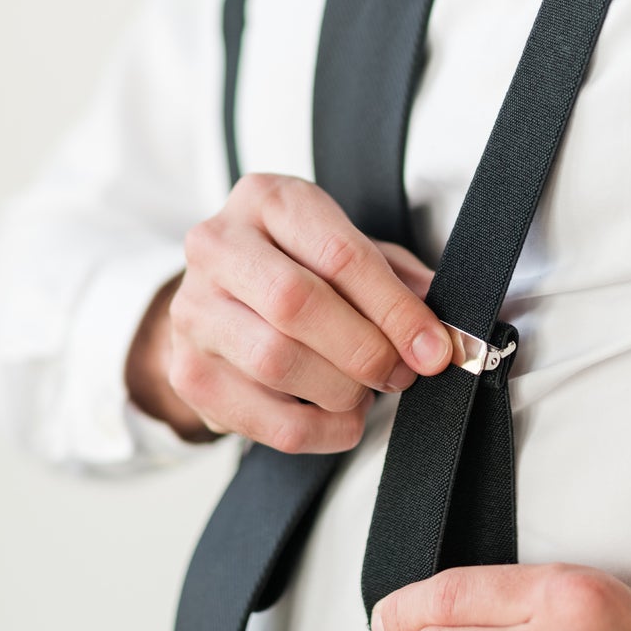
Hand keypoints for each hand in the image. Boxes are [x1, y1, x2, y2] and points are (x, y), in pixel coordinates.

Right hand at [125, 173, 450, 450]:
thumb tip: (443, 333)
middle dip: (364, 348)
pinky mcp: (187, 371)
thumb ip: (397, 281)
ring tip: (363, 391)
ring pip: (276, 361)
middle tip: (399, 372)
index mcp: (267, 200)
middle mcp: (217, 245)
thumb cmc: (296, 267)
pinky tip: (338, 417)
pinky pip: (264, 418)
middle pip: (297, 303)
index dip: (394, 309)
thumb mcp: (346, 250)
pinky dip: (318, 430)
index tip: (432, 347)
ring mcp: (193, 309)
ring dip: (341, 390)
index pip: (338, 253)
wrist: (221, 298)